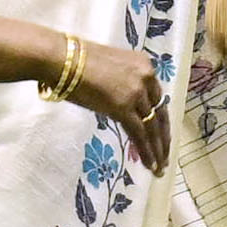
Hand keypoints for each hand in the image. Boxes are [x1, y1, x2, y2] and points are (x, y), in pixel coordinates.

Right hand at [47, 31, 170, 171]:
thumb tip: (117, 101)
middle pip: (160, 112)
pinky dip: (146, 151)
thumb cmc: (74, 62)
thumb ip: (120, 83)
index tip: (160, 134)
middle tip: (165, 156)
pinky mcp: (124, 108)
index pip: (156, 97)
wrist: (62, 59)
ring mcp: (136, 92)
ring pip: (153, 126)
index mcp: (143, 65)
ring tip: (159, 166)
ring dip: (157, 149)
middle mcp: (146, 77)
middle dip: (163, 137)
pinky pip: (140, 134)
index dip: (159, 118)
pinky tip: (149, 164)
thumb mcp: (108, 68)